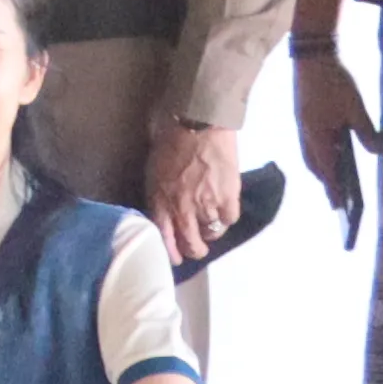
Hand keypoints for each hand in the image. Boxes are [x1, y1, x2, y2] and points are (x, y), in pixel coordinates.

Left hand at [146, 119, 246, 259]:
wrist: (198, 124)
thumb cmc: (169, 140)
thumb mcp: (153, 170)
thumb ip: (157, 193)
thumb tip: (161, 208)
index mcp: (159, 202)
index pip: (164, 239)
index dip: (171, 253)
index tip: (176, 259)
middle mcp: (182, 210)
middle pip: (190, 244)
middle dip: (194, 250)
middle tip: (198, 248)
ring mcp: (206, 206)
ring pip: (211, 233)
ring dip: (211, 230)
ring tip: (211, 223)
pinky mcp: (228, 199)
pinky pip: (230, 219)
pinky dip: (228, 216)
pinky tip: (225, 208)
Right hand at [289, 40, 375, 225]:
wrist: (312, 55)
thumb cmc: (334, 81)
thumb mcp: (356, 108)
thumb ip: (367, 132)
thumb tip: (378, 152)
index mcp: (317, 135)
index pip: (326, 169)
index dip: (333, 188)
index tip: (339, 206)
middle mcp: (306, 133)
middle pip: (314, 164)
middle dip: (325, 181)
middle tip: (338, 196)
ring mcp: (302, 124)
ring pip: (311, 153)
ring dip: (322, 166)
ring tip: (337, 176)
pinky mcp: (304, 115)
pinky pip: (311, 141)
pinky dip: (320, 151)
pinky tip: (333, 148)